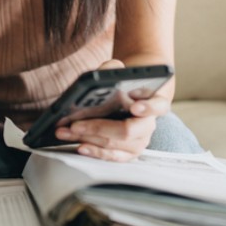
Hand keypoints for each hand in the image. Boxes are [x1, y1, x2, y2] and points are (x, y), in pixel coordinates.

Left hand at [54, 59, 170, 161]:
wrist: (127, 100)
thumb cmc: (123, 87)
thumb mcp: (119, 72)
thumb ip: (112, 69)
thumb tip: (101, 73)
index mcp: (155, 102)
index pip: (158, 106)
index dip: (148, 107)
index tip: (135, 106)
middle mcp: (149, 125)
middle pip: (127, 130)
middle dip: (99, 127)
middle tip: (76, 124)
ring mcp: (139, 142)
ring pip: (114, 144)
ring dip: (88, 139)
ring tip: (67, 131)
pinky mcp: (128, 154)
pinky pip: (112, 157)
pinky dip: (94, 152)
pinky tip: (80, 146)